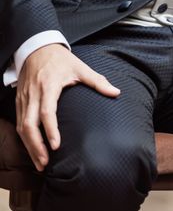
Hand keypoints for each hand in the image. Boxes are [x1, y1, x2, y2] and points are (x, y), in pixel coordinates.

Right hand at [16, 44, 119, 170]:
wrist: (36, 48)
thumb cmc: (61, 60)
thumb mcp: (80, 68)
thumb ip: (98, 81)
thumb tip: (117, 93)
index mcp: (48, 86)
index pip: (46, 112)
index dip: (50, 130)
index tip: (56, 146)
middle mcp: (33, 94)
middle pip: (29, 124)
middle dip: (35, 146)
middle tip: (46, 163)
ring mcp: (23, 98)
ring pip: (21, 126)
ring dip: (29, 146)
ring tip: (40, 163)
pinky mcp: (19, 101)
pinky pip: (18, 123)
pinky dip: (24, 139)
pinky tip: (33, 150)